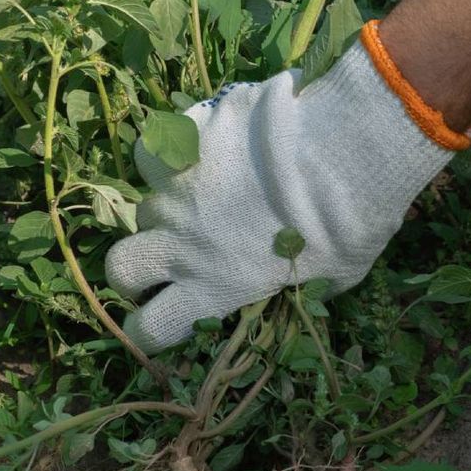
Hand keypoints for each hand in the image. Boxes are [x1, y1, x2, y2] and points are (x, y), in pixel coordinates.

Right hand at [105, 21, 470, 353]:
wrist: (345, 151)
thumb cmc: (352, 225)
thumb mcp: (337, 276)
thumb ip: (307, 287)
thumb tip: (310, 288)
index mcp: (214, 288)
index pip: (150, 328)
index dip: (148, 328)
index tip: (162, 315)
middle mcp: (182, 244)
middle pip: (119, 267)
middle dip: (133, 268)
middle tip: (161, 258)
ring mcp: (177, 191)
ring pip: (140, 204)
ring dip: (164, 207)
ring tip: (199, 195)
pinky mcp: (183, 142)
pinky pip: (156, 150)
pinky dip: (172, 151)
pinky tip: (200, 147)